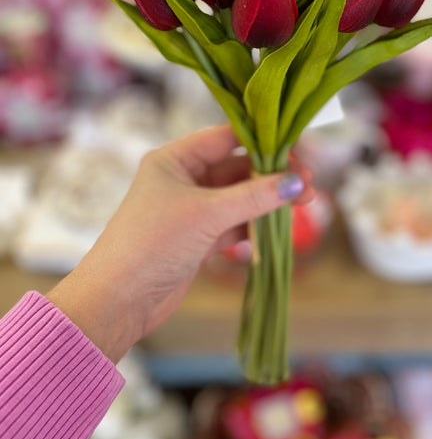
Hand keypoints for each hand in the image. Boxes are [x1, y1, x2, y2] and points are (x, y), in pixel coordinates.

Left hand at [46, 125, 313, 362]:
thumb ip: (254, 197)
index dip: (261, 141)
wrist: (118, 300)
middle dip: (271, 176)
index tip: (296, 149)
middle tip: (307, 183)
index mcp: (174, 159)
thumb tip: (296, 182)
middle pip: (236, 169)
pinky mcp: (196, 238)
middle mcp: (182, 179)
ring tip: (303, 203)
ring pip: (238, 198)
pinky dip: (253, 225)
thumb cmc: (153, 243)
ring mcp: (190, 210)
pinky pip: (232, 223)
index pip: (225, 138)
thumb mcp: (208, 214)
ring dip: (266, 202)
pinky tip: (276, 228)